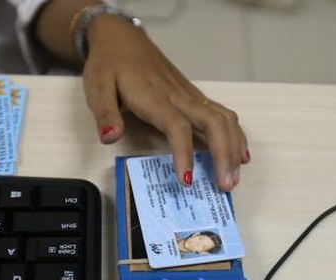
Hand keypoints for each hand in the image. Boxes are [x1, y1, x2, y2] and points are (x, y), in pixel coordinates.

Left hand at [82, 15, 249, 190]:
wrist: (121, 38)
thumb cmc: (109, 64)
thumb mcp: (96, 87)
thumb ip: (105, 114)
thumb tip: (110, 138)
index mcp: (154, 97)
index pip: (176, 127)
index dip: (184, 154)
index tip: (187, 180)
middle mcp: (178, 96)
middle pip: (213, 123)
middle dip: (223, 155)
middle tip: (225, 185)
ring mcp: (189, 95)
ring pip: (223, 118)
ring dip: (233, 148)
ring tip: (233, 177)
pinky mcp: (193, 96)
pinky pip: (222, 115)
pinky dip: (235, 135)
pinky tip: (239, 154)